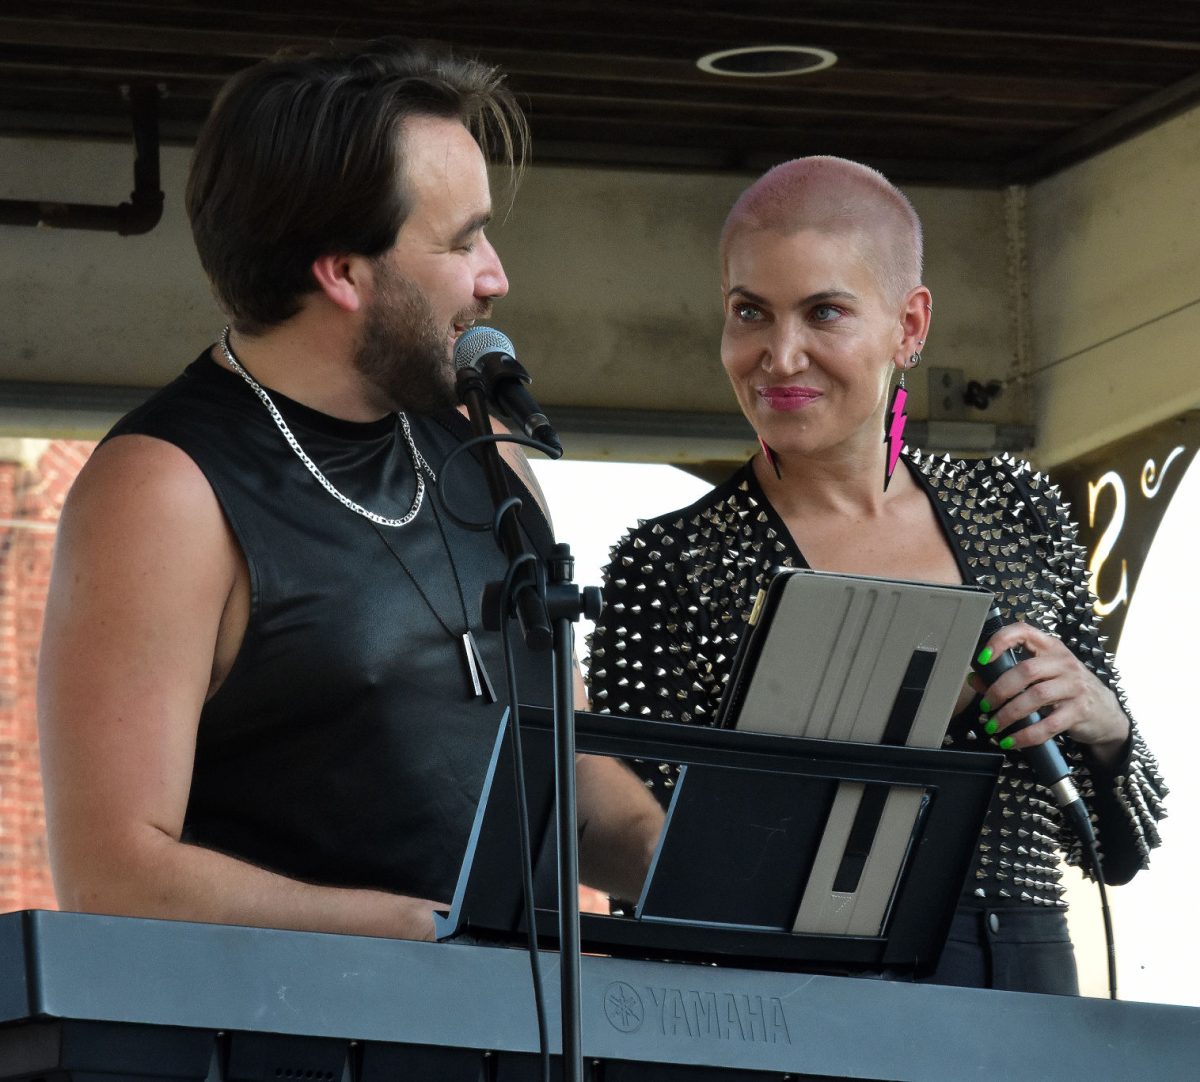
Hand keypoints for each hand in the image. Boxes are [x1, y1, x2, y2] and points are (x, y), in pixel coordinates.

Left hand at [969, 621, 1129, 767]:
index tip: (982, 658)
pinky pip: (1049, 724)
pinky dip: (1026, 735)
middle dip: (999, 690)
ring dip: (1009, 714)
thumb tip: (974, 679)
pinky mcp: (1080, 710)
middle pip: (1026, 670)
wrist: (1106, 713)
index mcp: (1050, 648)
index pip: (1024, 632)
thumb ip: (1008, 675)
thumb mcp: (1042, 676)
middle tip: (985, 705)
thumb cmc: (1066, 690)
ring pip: (1036, 696)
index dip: (1000, 641)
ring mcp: (1074, 686)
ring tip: (994, 725)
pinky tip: (1012, 741)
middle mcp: (1064, 663)